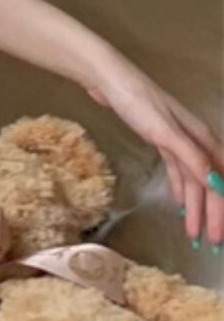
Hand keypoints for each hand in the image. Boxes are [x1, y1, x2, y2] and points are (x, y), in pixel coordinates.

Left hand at [83, 54, 223, 248]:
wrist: (108, 79)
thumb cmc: (138, 101)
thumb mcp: (165, 132)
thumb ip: (192, 159)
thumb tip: (218, 186)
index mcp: (201, 138)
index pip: (218, 182)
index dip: (220, 210)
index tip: (218, 236)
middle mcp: (195, 140)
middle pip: (208, 183)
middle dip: (211, 213)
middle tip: (209, 242)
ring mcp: (177, 140)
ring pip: (192, 179)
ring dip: (194, 206)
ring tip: (193, 232)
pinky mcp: (160, 139)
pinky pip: (177, 170)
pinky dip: (180, 188)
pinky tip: (179, 204)